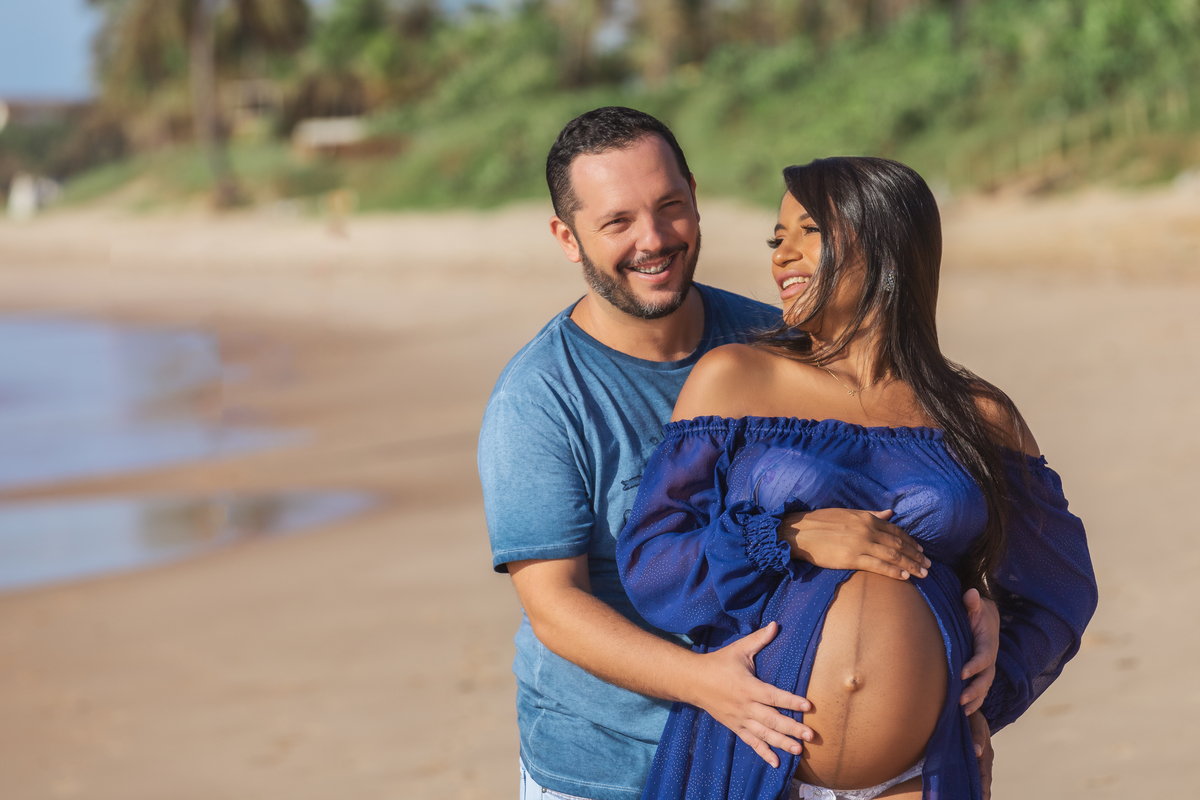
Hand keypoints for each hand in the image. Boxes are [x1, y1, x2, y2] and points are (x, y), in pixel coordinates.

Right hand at [687, 621, 813, 767]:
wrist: (693, 681)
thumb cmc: (718, 663)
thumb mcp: (738, 649)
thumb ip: (759, 639)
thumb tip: (775, 625)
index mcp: (748, 687)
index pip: (773, 696)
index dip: (791, 701)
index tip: (808, 706)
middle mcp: (745, 706)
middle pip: (772, 720)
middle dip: (792, 729)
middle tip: (810, 736)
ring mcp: (739, 719)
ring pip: (763, 734)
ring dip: (782, 743)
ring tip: (799, 750)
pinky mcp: (735, 726)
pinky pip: (751, 742)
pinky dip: (763, 753)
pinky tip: (776, 763)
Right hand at [778, 508, 929, 579]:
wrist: (799, 532)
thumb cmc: (821, 522)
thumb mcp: (848, 513)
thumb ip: (871, 514)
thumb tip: (890, 512)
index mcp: (866, 518)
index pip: (895, 530)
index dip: (910, 541)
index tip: (921, 550)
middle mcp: (867, 529)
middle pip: (898, 543)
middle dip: (915, 555)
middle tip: (929, 565)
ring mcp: (860, 544)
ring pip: (892, 555)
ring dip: (910, 565)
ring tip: (923, 573)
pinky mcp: (851, 558)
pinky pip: (878, 565)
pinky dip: (893, 571)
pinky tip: (905, 577)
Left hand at [959, 588, 999, 713]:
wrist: (986, 617)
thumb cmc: (977, 611)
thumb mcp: (975, 604)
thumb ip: (972, 602)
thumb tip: (971, 593)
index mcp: (988, 642)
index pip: (983, 657)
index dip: (974, 666)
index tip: (962, 673)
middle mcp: (990, 657)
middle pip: (986, 678)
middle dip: (975, 690)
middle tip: (960, 700)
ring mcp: (987, 667)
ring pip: (985, 687)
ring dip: (975, 700)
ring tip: (962, 710)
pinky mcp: (982, 672)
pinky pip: (981, 689)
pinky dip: (975, 701)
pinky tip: (963, 711)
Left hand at [969, 710, 993, 799]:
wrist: (967, 707)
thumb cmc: (972, 715)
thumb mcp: (976, 722)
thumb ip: (976, 735)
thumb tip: (977, 752)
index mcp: (986, 754)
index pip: (985, 777)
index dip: (983, 789)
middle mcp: (982, 759)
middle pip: (981, 781)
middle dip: (978, 793)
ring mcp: (976, 759)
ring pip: (975, 778)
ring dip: (971, 788)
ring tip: (964, 798)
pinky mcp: (967, 756)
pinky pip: (967, 771)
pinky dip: (965, 780)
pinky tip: (958, 786)